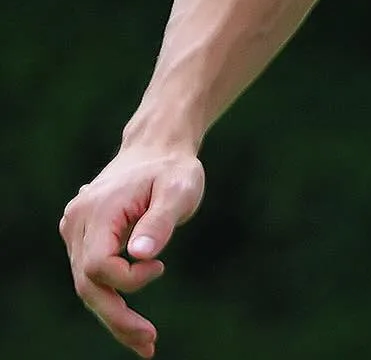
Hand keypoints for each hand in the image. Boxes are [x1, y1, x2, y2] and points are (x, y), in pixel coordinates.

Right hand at [59, 146, 205, 356]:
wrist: (157, 146)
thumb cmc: (173, 167)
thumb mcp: (180, 188)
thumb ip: (161, 221)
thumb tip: (140, 256)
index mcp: (96, 210)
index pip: (98, 266)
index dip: (129, 280)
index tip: (161, 268)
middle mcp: (76, 221)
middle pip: (87, 284)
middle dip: (117, 317)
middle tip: (149, 344)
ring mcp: (75, 229)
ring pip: (87, 285)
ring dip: (113, 315)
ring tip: (145, 341)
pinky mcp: (82, 237)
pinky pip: (91, 276)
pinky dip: (110, 298)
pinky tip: (130, 321)